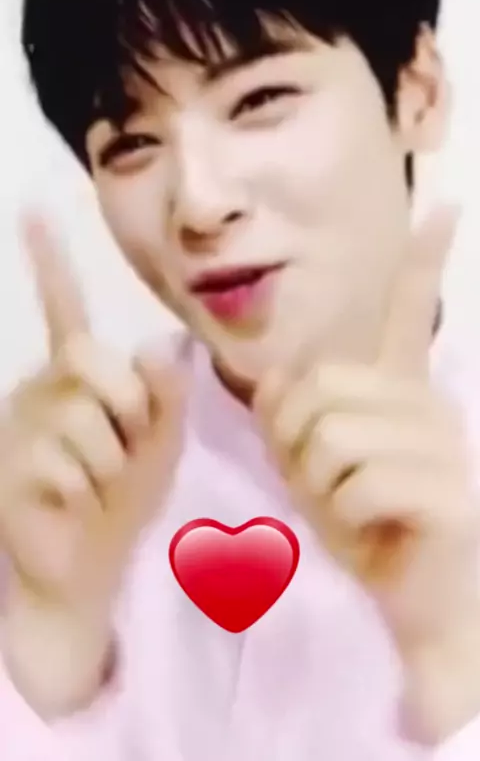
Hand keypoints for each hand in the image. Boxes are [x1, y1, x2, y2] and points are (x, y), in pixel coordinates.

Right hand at [0, 216, 184, 715]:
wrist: (89, 566)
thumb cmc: (124, 497)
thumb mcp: (161, 442)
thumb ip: (166, 395)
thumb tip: (157, 343)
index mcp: (79, 376)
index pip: (65, 312)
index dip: (50, 262)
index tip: (34, 208)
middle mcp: (44, 387)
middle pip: (94, 359)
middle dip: (128, 408)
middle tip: (125, 447)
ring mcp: (23, 424)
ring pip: (86, 417)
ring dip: (111, 461)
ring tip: (99, 483)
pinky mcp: (11, 463)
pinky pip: (69, 462)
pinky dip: (89, 490)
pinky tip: (74, 504)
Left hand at [256, 206, 479, 739]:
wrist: (417, 599)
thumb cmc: (368, 528)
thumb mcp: (313, 468)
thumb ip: (294, 419)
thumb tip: (280, 378)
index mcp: (400, 392)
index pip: (410, 312)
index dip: (422, 261)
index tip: (444, 207)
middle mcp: (427, 404)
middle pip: (321, 386)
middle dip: (296, 443)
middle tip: (322, 484)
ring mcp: (442, 445)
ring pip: (334, 435)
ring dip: (318, 485)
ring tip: (346, 509)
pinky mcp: (448, 490)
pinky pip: (360, 482)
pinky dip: (345, 516)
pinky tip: (370, 529)